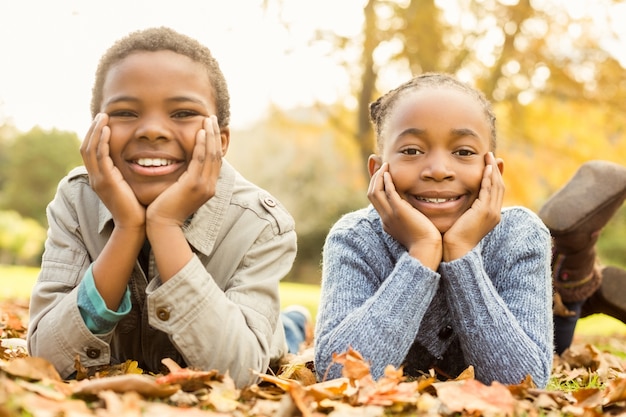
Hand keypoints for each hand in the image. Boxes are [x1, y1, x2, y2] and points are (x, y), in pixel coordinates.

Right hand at [80, 113, 145, 229]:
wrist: (135, 226)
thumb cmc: (138, 208)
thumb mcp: (130, 186)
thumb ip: (129, 173)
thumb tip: (141, 160)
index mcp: (100, 178)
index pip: (91, 152)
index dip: (94, 136)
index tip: (103, 122)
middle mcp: (95, 178)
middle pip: (86, 147)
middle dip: (92, 129)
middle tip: (101, 114)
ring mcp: (98, 180)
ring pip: (90, 149)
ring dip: (96, 131)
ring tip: (103, 117)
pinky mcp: (106, 182)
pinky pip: (100, 157)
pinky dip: (102, 142)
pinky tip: (108, 130)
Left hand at [147, 115, 222, 226]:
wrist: (163, 225)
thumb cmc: (166, 208)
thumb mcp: (180, 190)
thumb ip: (186, 177)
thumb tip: (183, 165)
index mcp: (208, 187)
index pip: (215, 160)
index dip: (214, 142)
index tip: (211, 127)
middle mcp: (210, 186)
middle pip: (216, 155)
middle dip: (215, 134)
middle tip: (213, 118)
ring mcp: (204, 185)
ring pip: (211, 155)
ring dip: (210, 135)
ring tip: (208, 120)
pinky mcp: (194, 185)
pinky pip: (200, 160)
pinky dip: (201, 145)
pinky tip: (200, 133)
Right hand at [368, 163, 441, 269]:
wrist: (426, 250)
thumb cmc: (424, 241)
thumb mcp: (413, 227)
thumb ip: (410, 217)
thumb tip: (414, 210)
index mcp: (387, 222)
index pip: (377, 201)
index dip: (377, 186)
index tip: (383, 176)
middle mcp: (385, 217)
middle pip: (371, 194)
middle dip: (374, 179)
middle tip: (381, 167)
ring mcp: (390, 214)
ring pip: (375, 192)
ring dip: (378, 177)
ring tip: (385, 167)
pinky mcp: (398, 211)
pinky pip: (387, 192)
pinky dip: (386, 181)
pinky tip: (389, 173)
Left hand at [443, 152, 503, 260]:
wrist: (455, 250)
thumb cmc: (454, 237)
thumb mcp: (462, 219)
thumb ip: (465, 208)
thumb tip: (459, 197)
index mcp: (491, 215)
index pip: (496, 192)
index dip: (495, 176)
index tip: (491, 164)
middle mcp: (495, 213)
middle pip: (499, 186)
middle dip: (495, 169)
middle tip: (491, 156)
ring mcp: (492, 212)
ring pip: (496, 186)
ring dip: (492, 169)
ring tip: (488, 156)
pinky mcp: (485, 211)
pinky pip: (489, 190)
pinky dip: (488, 177)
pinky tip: (486, 167)